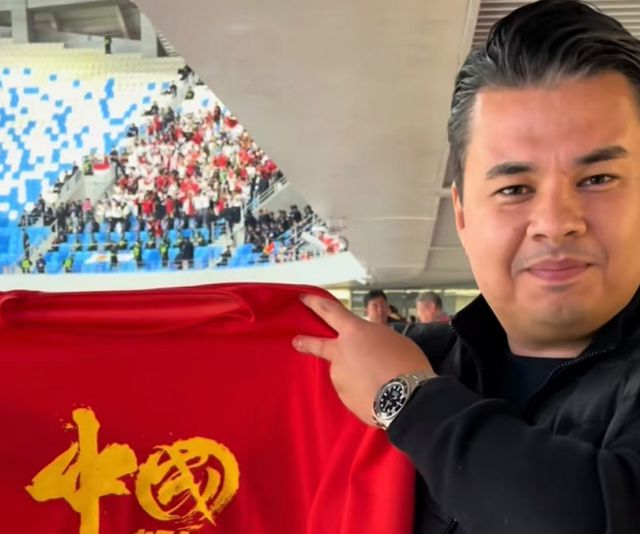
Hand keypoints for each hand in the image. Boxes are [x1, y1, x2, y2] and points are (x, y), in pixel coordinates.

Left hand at [293, 294, 434, 424]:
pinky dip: (361, 391)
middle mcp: (340, 352)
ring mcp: (340, 376)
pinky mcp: (344, 398)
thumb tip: (369, 338)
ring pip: (344, 372)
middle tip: (297, 341)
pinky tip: (377, 394)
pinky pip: (352, 391)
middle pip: (318, 344)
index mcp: (354, 332)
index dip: (315, 303)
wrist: (406, 400)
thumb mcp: (394, 339)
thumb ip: (376, 335)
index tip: (304, 298)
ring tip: (379, 381)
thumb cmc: (406, 363)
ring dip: (354, 374)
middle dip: (306, 342)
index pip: (329, 311)